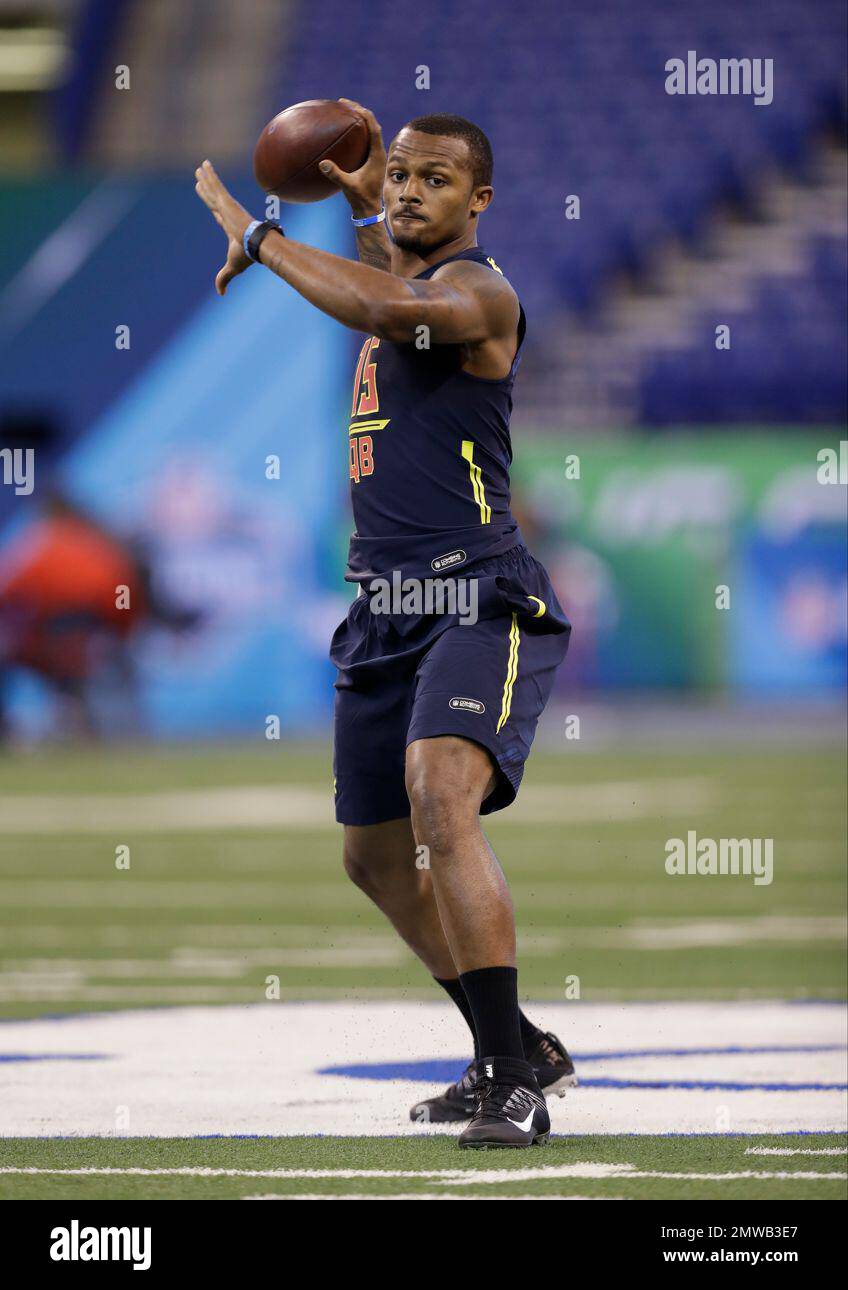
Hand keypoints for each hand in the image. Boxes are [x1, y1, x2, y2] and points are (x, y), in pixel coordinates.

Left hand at [194, 159, 253, 295]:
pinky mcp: (228, 202)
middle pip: (213, 199)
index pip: (217, 213)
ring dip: (205, 178)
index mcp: (230, 226)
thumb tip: (220, 294)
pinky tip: (203, 165)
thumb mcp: (232, 267)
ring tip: (198, 168)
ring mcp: (228, 207)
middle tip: (198, 177)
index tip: (207, 196)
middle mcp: (228, 214)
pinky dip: (210, 175)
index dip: (211, 204)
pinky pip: (216, 185)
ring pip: (213, 189)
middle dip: (206, 188)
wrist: (259, 247)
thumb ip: (224, 278)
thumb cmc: (249, 256)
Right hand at [318, 100, 386, 216]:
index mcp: (376, 155)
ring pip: (370, 131)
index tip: (350, 105)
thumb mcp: (348, 186)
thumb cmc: (360, 198)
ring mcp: (375, 156)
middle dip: (359, 111)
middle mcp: (378, 152)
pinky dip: (356, 132)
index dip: (363, 113)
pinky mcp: (371, 160)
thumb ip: (336, 175)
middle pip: (372, 124)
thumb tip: (322, 164)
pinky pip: (365, 140)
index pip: (373, 127)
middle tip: (344, 103)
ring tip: (344, 112)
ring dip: (359, 120)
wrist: (370, 209)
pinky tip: (344, 132)